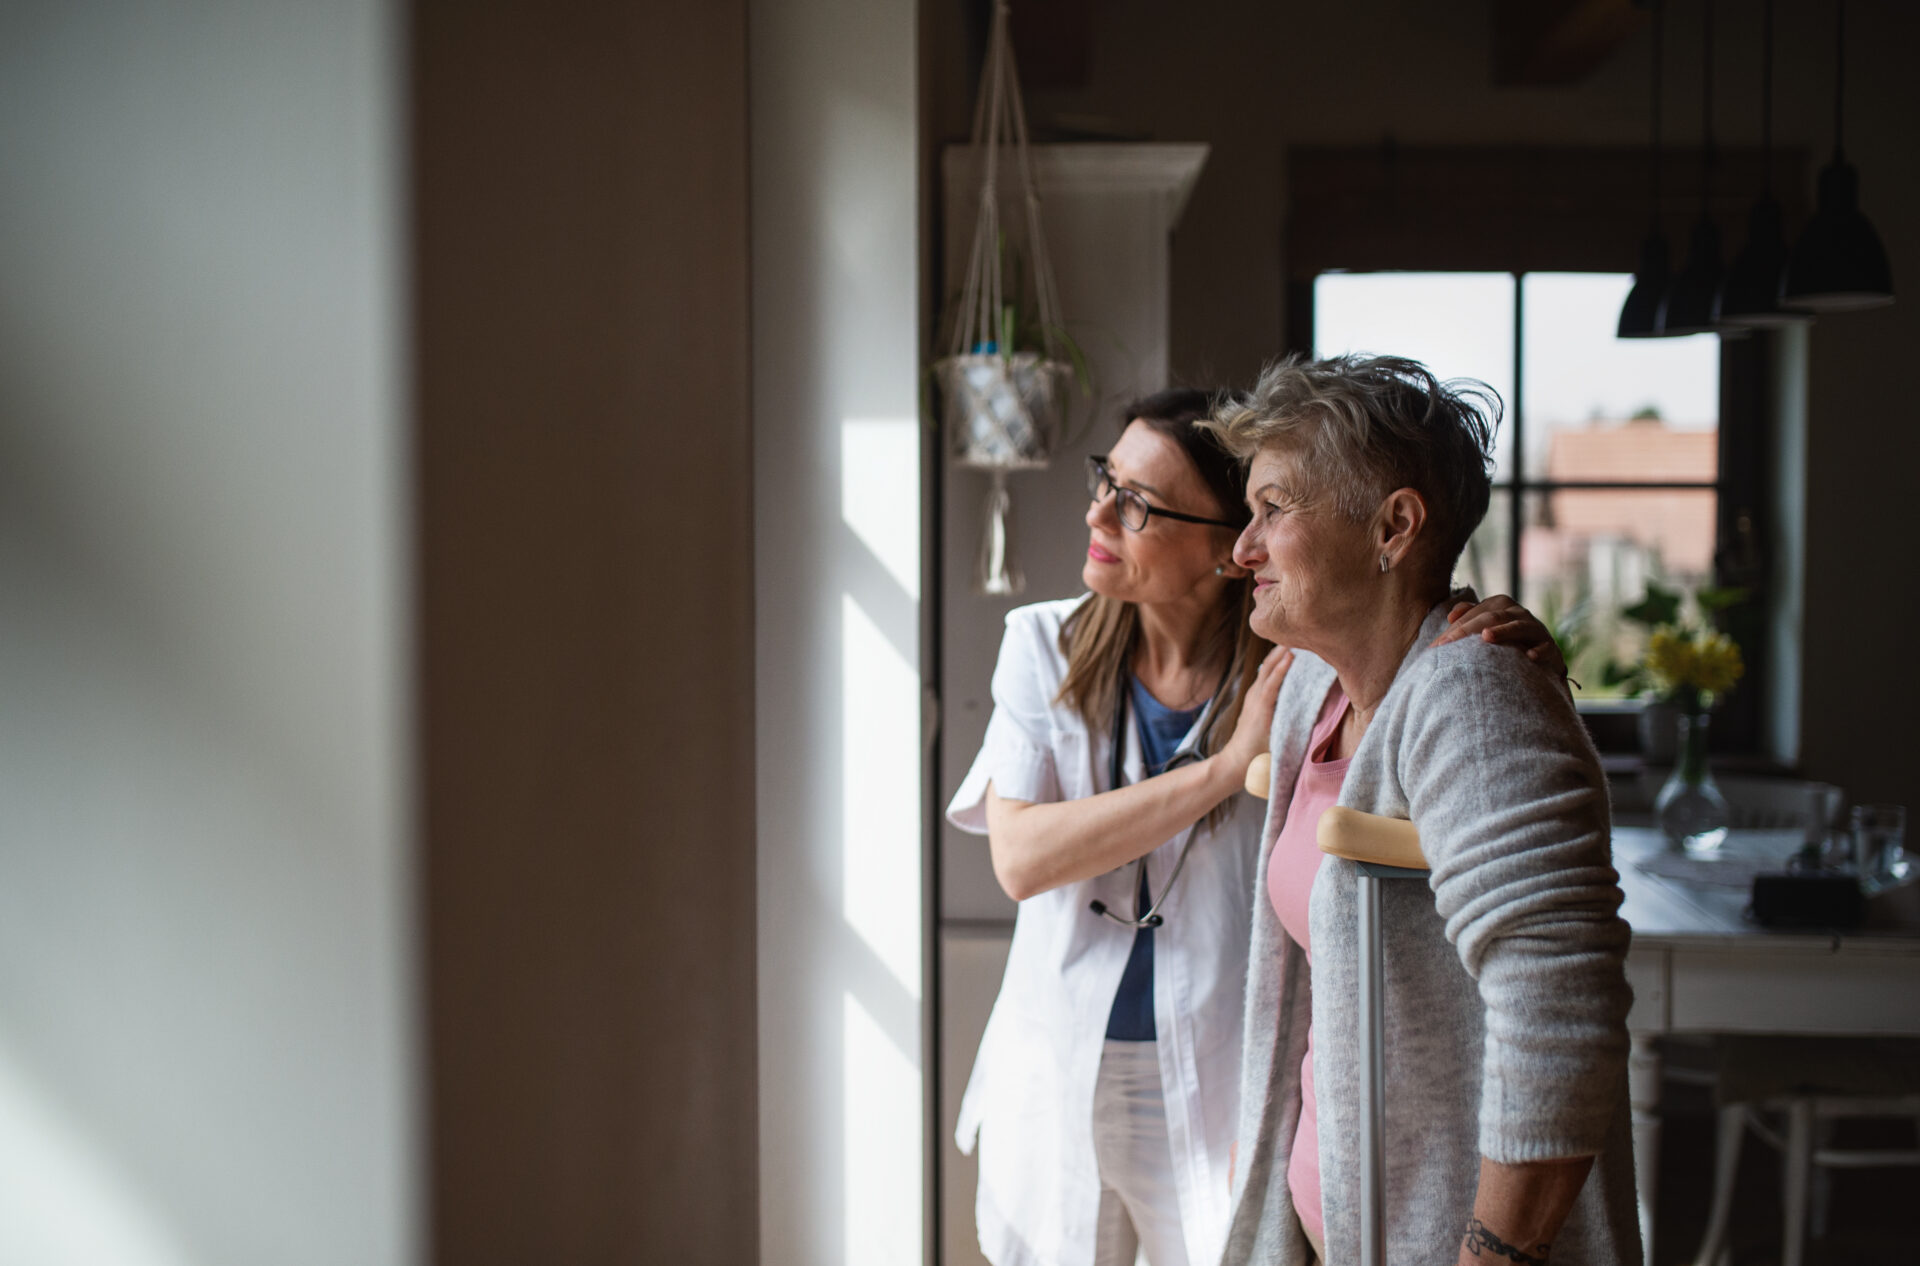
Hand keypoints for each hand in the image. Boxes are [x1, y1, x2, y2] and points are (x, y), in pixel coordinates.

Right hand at [1219, 645, 1293, 779]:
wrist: (1236, 764)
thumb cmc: (1254, 751)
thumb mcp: (1269, 728)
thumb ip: (1280, 717)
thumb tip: (1304, 713)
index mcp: (1258, 698)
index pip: (1271, 671)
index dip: (1283, 656)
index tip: (1298, 642)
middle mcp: (1256, 694)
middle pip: (1270, 665)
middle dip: (1283, 649)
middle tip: (1299, 632)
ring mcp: (1256, 700)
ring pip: (1270, 669)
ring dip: (1283, 653)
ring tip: (1296, 636)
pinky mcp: (1260, 708)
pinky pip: (1271, 684)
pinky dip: (1280, 670)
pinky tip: (1289, 657)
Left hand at [1432, 594, 1567, 679]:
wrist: (1542, 654)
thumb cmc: (1507, 640)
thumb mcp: (1488, 624)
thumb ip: (1469, 617)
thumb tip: (1450, 616)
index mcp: (1500, 605)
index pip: (1474, 614)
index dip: (1455, 629)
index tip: (1437, 647)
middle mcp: (1517, 612)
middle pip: (1491, 618)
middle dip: (1468, 631)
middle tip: (1449, 645)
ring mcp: (1535, 628)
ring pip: (1518, 627)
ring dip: (1504, 631)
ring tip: (1487, 636)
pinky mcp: (1549, 645)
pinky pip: (1545, 647)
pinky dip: (1538, 651)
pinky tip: (1530, 656)